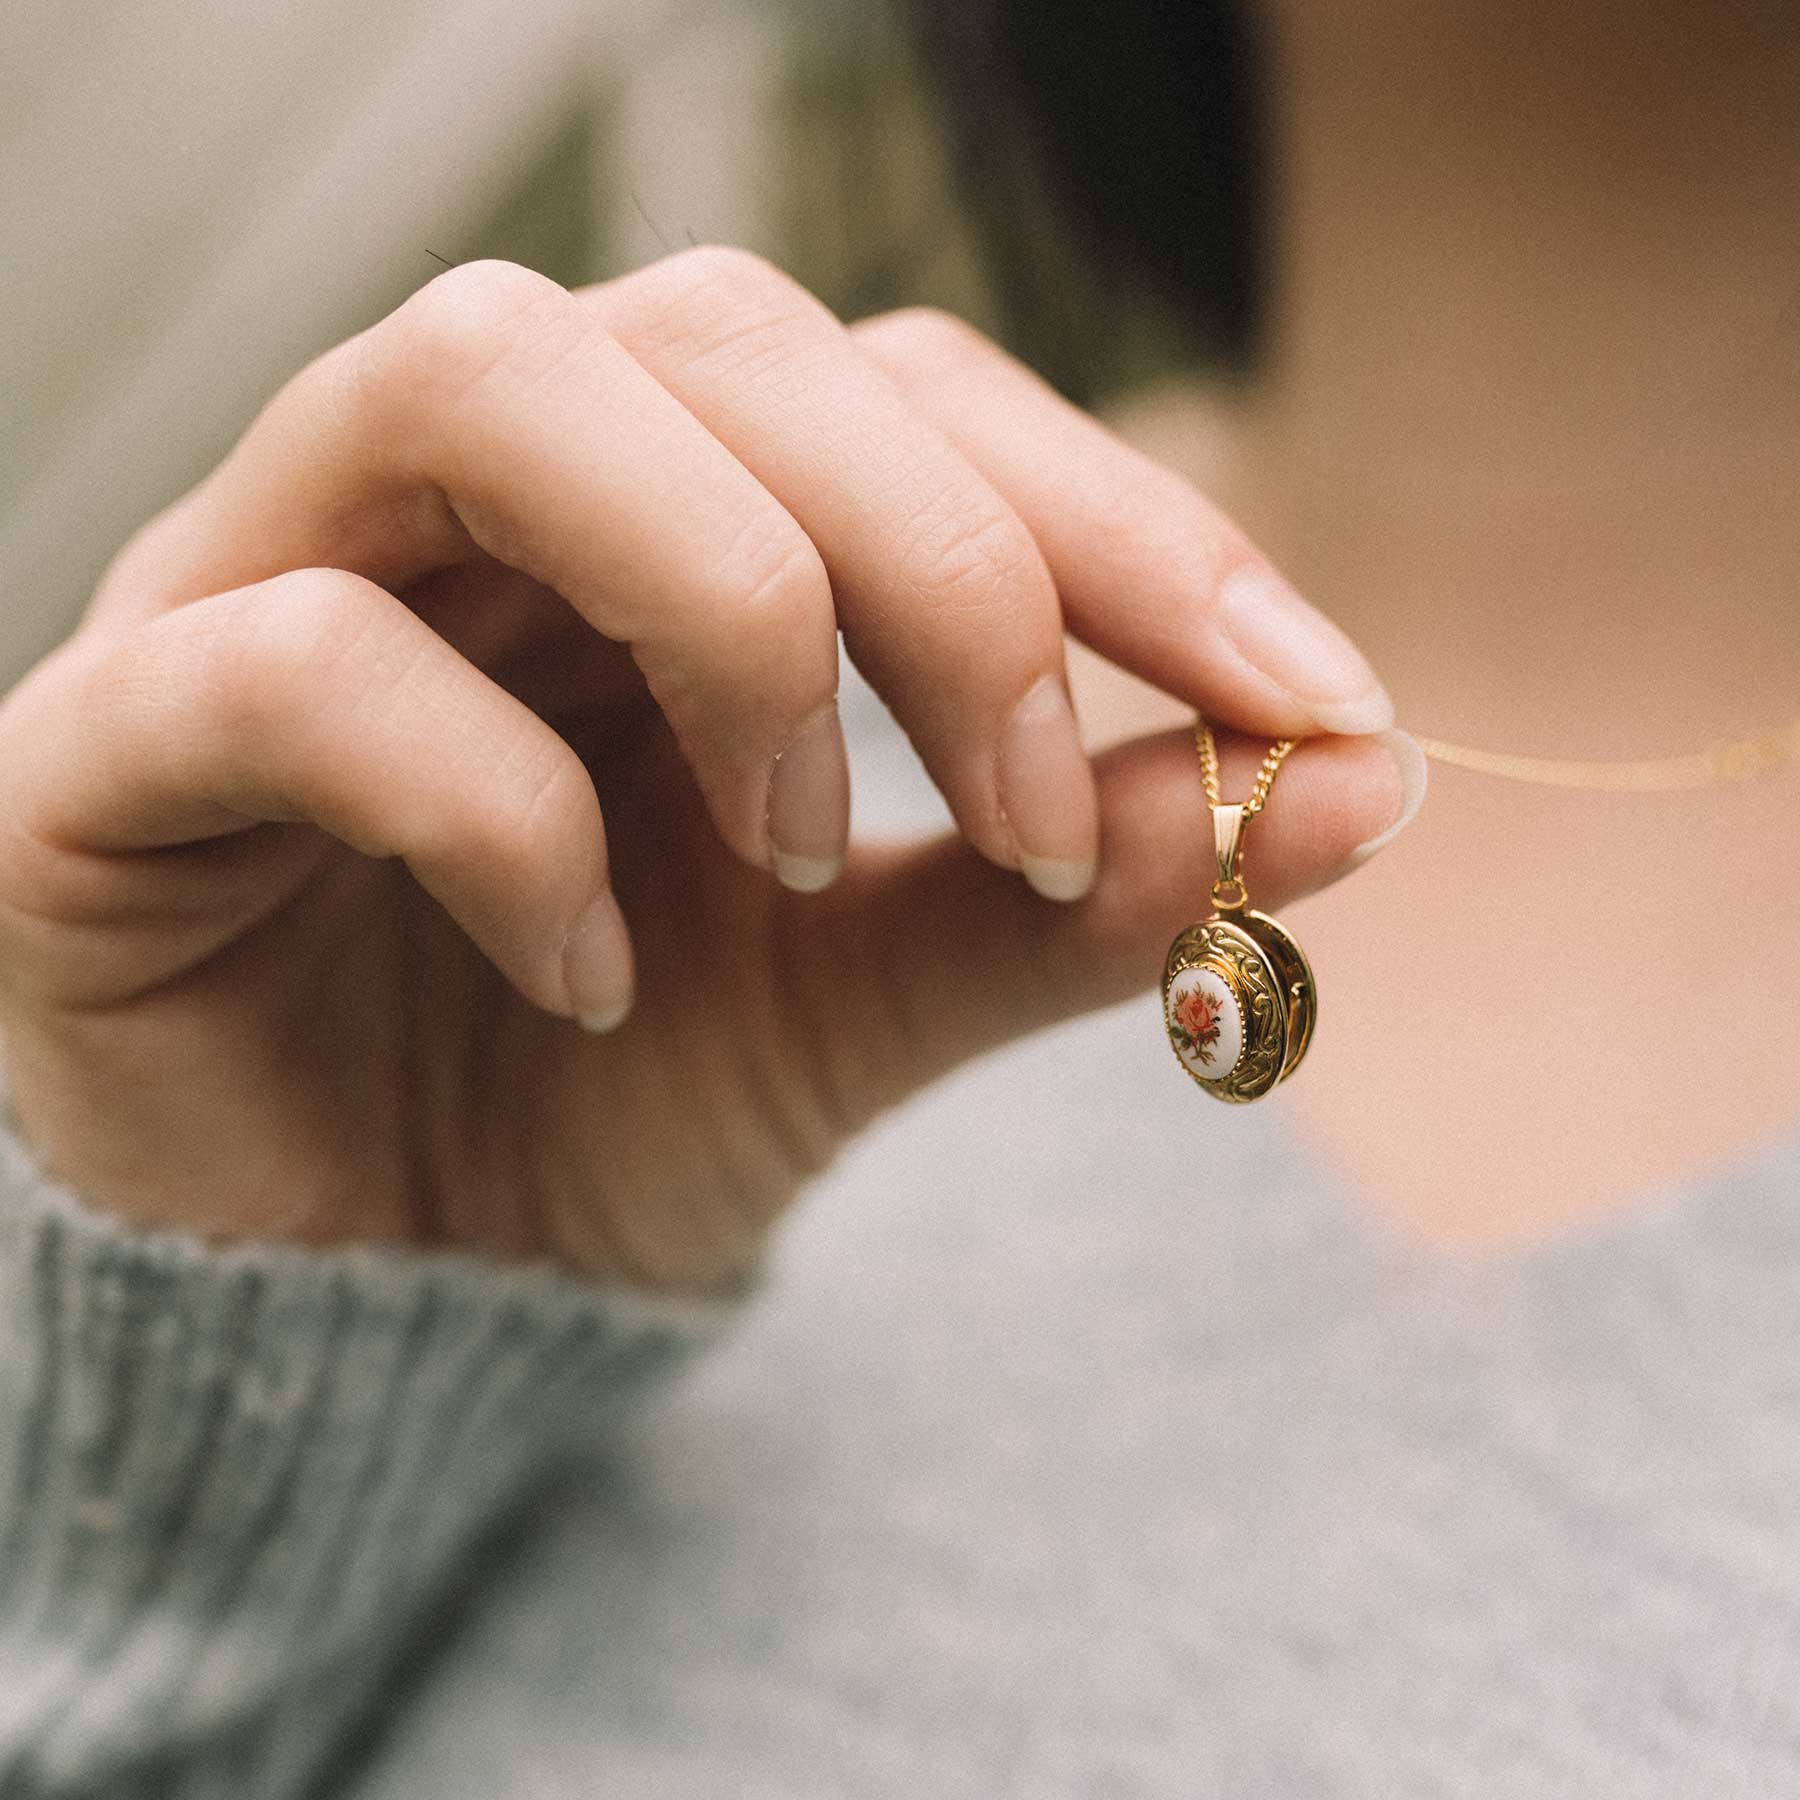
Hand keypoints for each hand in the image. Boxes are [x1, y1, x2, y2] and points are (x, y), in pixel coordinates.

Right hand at [0, 251, 1411, 1293]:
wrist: (352, 1286)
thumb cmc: (593, 1105)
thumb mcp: (865, 995)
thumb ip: (1068, 888)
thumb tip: (1357, 786)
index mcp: (656, 527)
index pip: (909, 392)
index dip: (1130, 520)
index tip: (1316, 709)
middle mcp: (464, 503)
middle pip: (720, 333)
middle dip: (944, 559)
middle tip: (1027, 803)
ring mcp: (262, 580)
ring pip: (484, 382)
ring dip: (728, 607)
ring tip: (792, 847)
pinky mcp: (114, 741)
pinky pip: (294, 664)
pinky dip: (494, 810)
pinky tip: (580, 976)